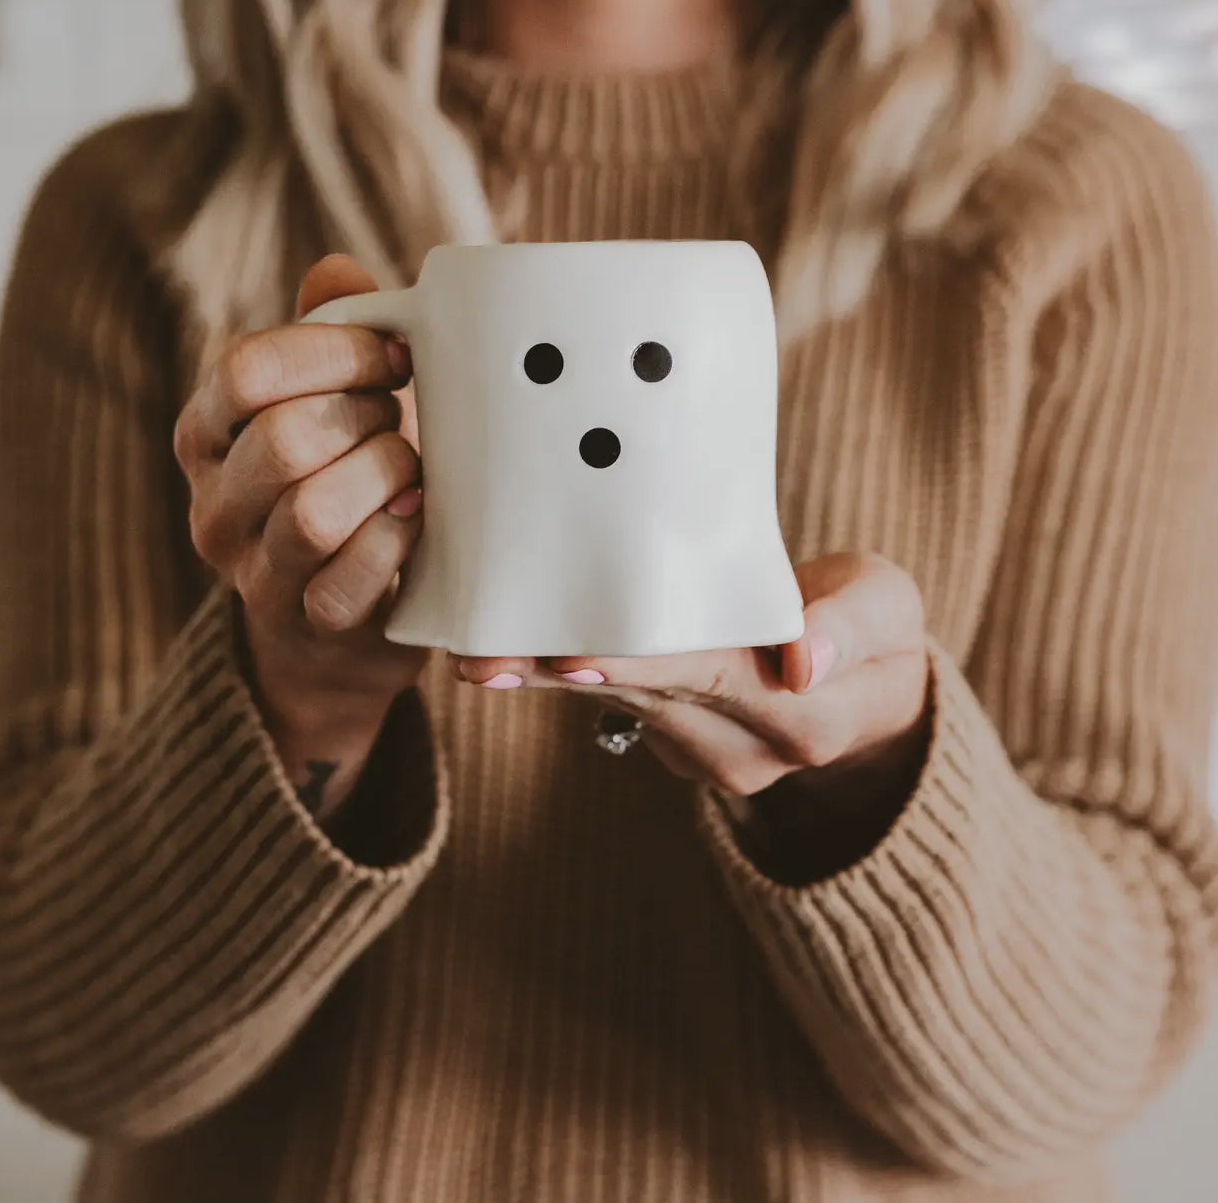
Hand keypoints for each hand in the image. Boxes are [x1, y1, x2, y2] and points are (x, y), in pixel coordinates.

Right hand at [174, 254, 425, 819]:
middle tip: (401, 420)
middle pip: (282, 440)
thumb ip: (327, 337)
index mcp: (205, 436)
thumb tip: (339, 270)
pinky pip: (347, 581)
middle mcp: (213, 507)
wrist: (340, 624)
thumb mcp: (328, 407)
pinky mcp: (306, 626)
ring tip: (411, 472)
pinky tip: (416, 520)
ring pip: (312, 514)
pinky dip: (394, 541)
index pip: (247, 369)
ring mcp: (253, 575)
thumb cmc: (344, 487)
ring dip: (382, 479)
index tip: (396, 355)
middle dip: (365, 418)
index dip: (335, 351)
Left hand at [448, 552, 930, 799]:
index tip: (570, 656)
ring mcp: (706, 758)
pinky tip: (519, 649)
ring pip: (619, 708)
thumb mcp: (888, 608)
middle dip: (562, 675)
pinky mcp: (676, 747)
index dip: (640, 667)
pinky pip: (618, 708)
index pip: (712, 681)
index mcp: (803, 716)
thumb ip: (852, 626)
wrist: (868, 692)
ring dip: (548, 681)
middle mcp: (746, 752)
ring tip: (477, 655)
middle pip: (646, 700)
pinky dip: (572, 675)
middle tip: (483, 656)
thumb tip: (802, 657)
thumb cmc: (873, 631)